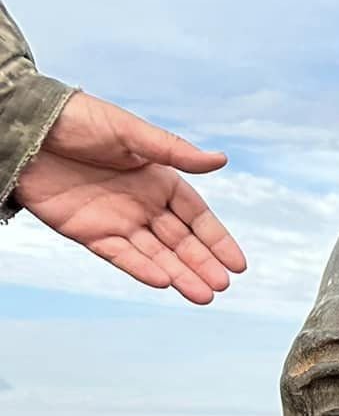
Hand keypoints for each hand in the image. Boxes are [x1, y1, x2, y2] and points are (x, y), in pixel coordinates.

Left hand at [16, 91, 245, 303]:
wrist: (24, 129)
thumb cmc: (77, 120)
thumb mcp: (130, 132)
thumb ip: (174, 152)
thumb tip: (220, 160)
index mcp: (157, 179)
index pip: (196, 216)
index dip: (217, 239)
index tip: (237, 264)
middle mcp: (141, 203)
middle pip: (180, 241)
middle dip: (202, 263)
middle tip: (222, 285)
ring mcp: (116, 220)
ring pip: (156, 254)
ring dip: (180, 274)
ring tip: (203, 295)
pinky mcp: (89, 232)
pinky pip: (121, 255)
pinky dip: (141, 269)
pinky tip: (163, 281)